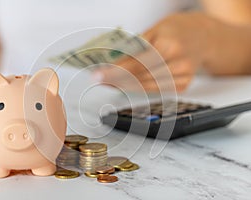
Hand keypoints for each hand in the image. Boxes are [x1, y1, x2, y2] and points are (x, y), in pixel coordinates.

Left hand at [92, 12, 237, 91]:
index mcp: (169, 46)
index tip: (99, 75)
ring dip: (125, 86)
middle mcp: (178, 63)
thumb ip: (136, 48)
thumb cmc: (176, 31)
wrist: (202, 37)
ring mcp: (182, 77)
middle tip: (101, 79)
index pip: (136, 64)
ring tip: (111, 82)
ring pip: (146, 87)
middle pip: (139, 78)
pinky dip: (139, 88)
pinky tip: (128, 84)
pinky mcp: (183, 86)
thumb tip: (113, 62)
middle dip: (117, 80)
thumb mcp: (154, 31)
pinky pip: (156, 90)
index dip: (115, 72)